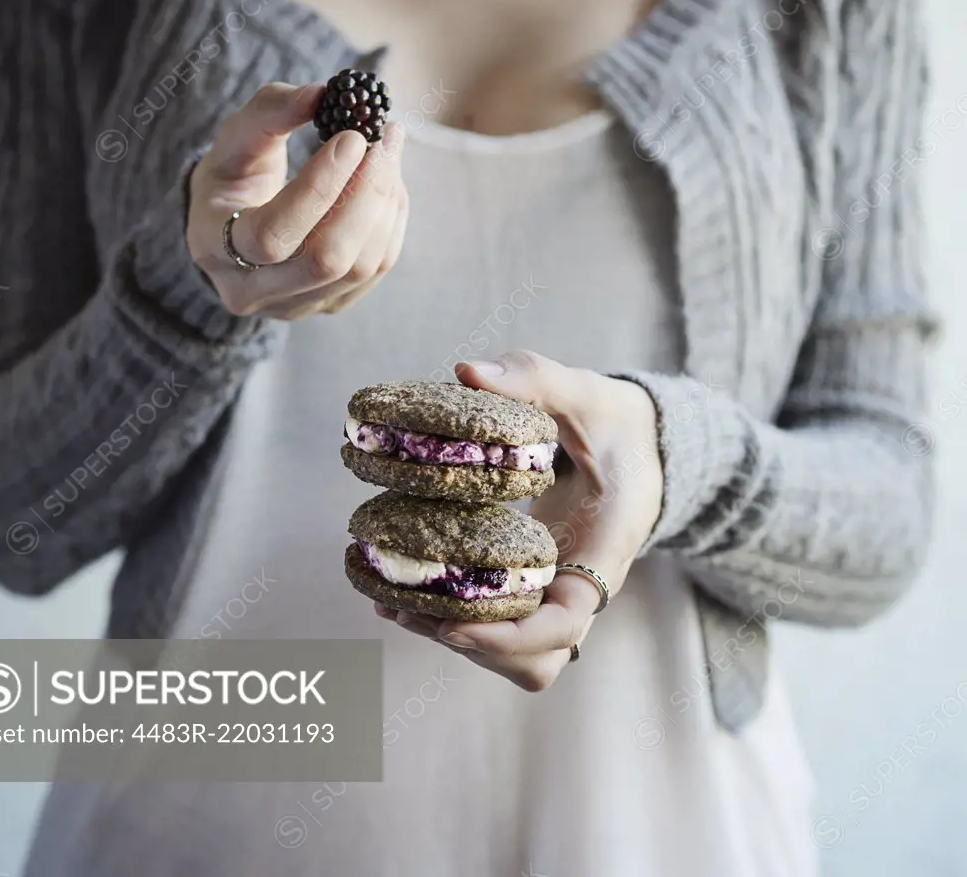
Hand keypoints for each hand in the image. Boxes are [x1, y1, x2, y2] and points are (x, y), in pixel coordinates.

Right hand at [187, 83, 408, 319]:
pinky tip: (386, 182)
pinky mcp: (331, 304)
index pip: (272, 235)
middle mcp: (252, 290)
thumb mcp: (234, 138)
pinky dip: (392, 219)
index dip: (318, 188)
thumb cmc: (232, 176)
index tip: (351, 138)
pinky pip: (377, 267)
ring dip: (385, 203)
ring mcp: (295, 305)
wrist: (234, 228)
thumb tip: (321, 95)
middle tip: (385, 140)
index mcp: (213, 248)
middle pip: (326, 259)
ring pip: (360, 266)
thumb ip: (270, 111)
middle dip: (366, 195)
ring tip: (387, 152)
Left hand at [377, 350, 663, 691]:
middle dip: (474, 647)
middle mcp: (584, 583)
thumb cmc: (614, 420)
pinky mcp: (538, 585)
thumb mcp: (585, 392)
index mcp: (606, 546)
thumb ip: (534, 379)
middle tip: (408, 608)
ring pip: (517, 655)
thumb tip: (468, 373)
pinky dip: (456, 619)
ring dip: (459, 640)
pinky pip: (502, 623)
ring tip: (393, 603)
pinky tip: (402, 592)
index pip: (566, 624)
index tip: (452, 623)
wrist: (639, 443)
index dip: (509, 637)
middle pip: (537, 660)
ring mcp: (562, 591)